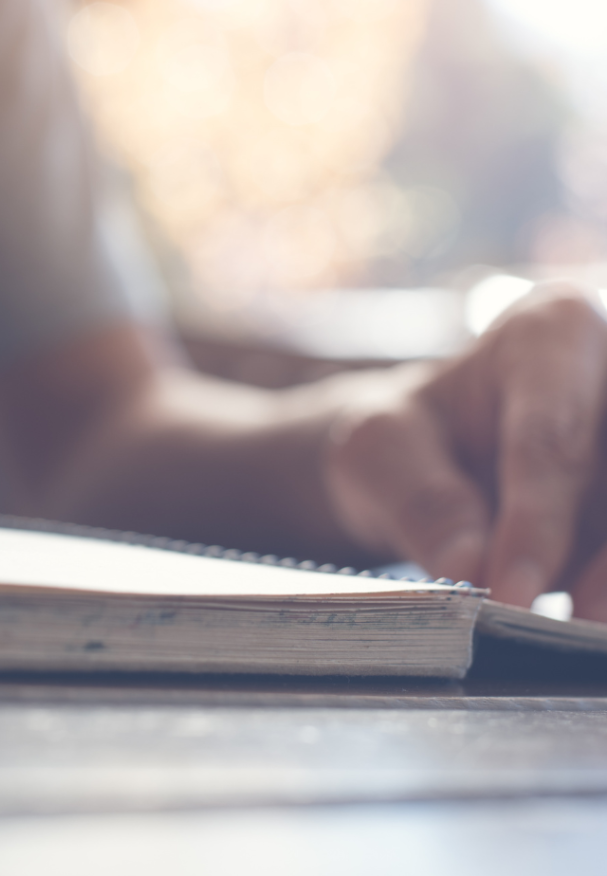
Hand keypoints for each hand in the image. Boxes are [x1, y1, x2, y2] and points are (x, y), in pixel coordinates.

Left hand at [325, 283, 606, 618]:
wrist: (437, 456)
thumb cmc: (408, 439)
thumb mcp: (379, 452)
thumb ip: (420, 499)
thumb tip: (471, 566)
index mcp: (554, 331)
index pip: (552, 437)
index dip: (536, 524)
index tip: (508, 594)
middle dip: (604, 556)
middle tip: (573, 625)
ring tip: (579, 632)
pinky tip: (592, 620)